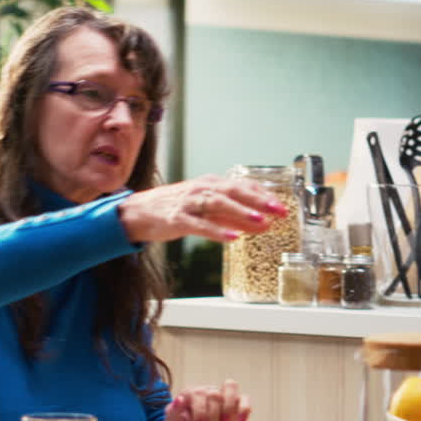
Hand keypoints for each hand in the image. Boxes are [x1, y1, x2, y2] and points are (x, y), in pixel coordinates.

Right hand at [117, 175, 288, 243]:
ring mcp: (188, 202)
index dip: (263, 194)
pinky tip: (233, 236)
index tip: (282, 205)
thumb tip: (264, 224)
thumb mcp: (208, 210)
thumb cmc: (176, 208)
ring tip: (261, 222)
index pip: (242, 185)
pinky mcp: (176, 218)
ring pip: (218, 204)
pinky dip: (217, 230)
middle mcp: (201, 188)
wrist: (138, 212)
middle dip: (259, 201)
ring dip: (242, 212)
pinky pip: (199, 224)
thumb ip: (234, 217)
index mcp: (210, 183)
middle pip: (234, 191)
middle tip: (279, 210)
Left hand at [163, 379, 251, 420]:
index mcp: (189, 395)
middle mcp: (206, 393)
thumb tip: (180, 398)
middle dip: (211, 416)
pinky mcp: (236, 408)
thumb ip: (173, 415)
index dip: (199, 411)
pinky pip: (244, 399)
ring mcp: (222, 399)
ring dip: (228, 407)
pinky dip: (244, 410)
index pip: (197, 393)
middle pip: (213, 393)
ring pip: (230, 386)